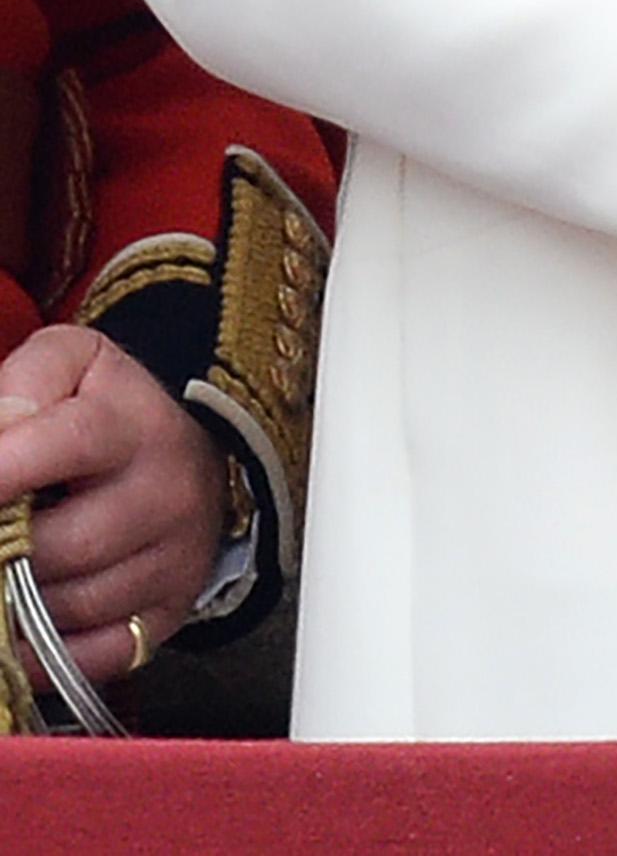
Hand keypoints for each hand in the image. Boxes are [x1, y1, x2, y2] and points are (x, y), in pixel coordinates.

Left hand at [0, 328, 226, 682]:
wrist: (187, 455)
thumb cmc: (107, 413)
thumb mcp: (69, 368)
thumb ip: (21, 387)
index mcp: (131, 425)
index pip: (74, 441)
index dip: (9, 465)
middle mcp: (165, 493)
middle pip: (62, 545)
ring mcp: (172, 559)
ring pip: (68, 608)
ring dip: (11, 605)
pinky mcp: (167, 614)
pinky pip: (88, 659)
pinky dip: (37, 656)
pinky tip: (15, 628)